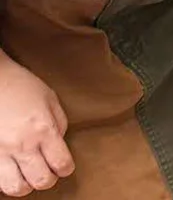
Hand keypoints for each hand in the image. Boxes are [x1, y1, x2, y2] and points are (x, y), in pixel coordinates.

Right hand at [0, 58, 71, 196]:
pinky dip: (5, 181)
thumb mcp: (49, 99)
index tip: (63, 166)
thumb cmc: (20, 85)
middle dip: (48, 180)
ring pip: (16, 187)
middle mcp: (22, 144)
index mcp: (43, 130)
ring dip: (25, 185)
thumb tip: (60, 144)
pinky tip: (9, 170)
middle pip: (41, 181)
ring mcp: (0, 151)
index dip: (66, 169)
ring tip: (26, 175)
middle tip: (46, 171)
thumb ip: (59, 123)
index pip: (61, 164)